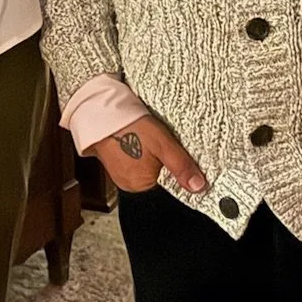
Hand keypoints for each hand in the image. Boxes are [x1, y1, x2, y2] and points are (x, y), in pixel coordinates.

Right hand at [91, 115, 207, 195]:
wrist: (102, 111)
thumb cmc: (130, 126)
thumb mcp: (163, 145)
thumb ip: (182, 167)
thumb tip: (198, 187)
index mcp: (141, 185)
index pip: (169, 190)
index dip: (180, 176)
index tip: (183, 162)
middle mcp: (130, 184)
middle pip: (159, 181)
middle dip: (167, 166)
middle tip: (164, 147)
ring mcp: (122, 174)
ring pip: (148, 171)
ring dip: (155, 160)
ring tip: (152, 143)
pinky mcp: (117, 164)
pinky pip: (137, 164)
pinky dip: (144, 155)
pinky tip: (143, 142)